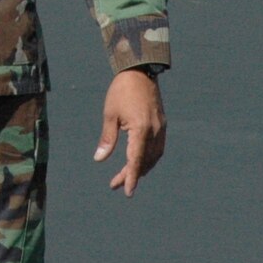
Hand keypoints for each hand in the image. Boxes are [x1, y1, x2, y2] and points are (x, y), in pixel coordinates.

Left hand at [94, 68, 165, 196]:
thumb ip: (107, 138)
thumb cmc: (121, 90)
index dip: (131, 178)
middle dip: (131, 175)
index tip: (127, 192)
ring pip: (153, 157)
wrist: (140, 71)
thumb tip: (99, 159)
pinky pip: (158, 148)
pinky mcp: (163, 124)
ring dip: (141, 168)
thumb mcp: (110, 114)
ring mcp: (161, 128)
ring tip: (126, 176)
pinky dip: (148, 158)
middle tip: (115, 185)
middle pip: (144, 161)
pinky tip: (139, 160)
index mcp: (141, 129)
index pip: (136, 160)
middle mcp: (155, 131)